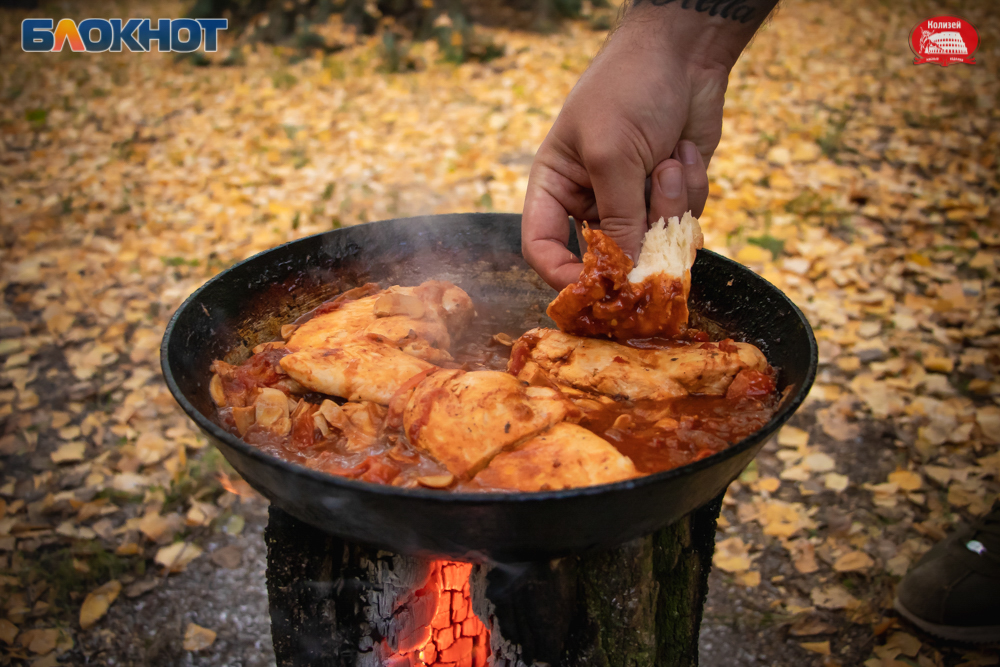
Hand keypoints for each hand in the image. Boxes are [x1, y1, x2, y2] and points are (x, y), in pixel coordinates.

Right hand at [522, 2, 766, 288]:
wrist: (685, 51)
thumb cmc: (630, 88)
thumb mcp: (612, 153)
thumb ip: (617, 218)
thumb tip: (625, 275)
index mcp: (556, 185)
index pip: (542, 246)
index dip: (561, 274)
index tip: (592, 292)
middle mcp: (591, 199)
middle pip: (606, 255)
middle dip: (635, 244)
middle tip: (655, 230)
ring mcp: (633, 199)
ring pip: (652, 242)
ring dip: (670, 207)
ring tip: (673, 160)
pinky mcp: (670, 196)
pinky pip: (683, 223)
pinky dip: (691, 192)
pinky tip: (687, 152)